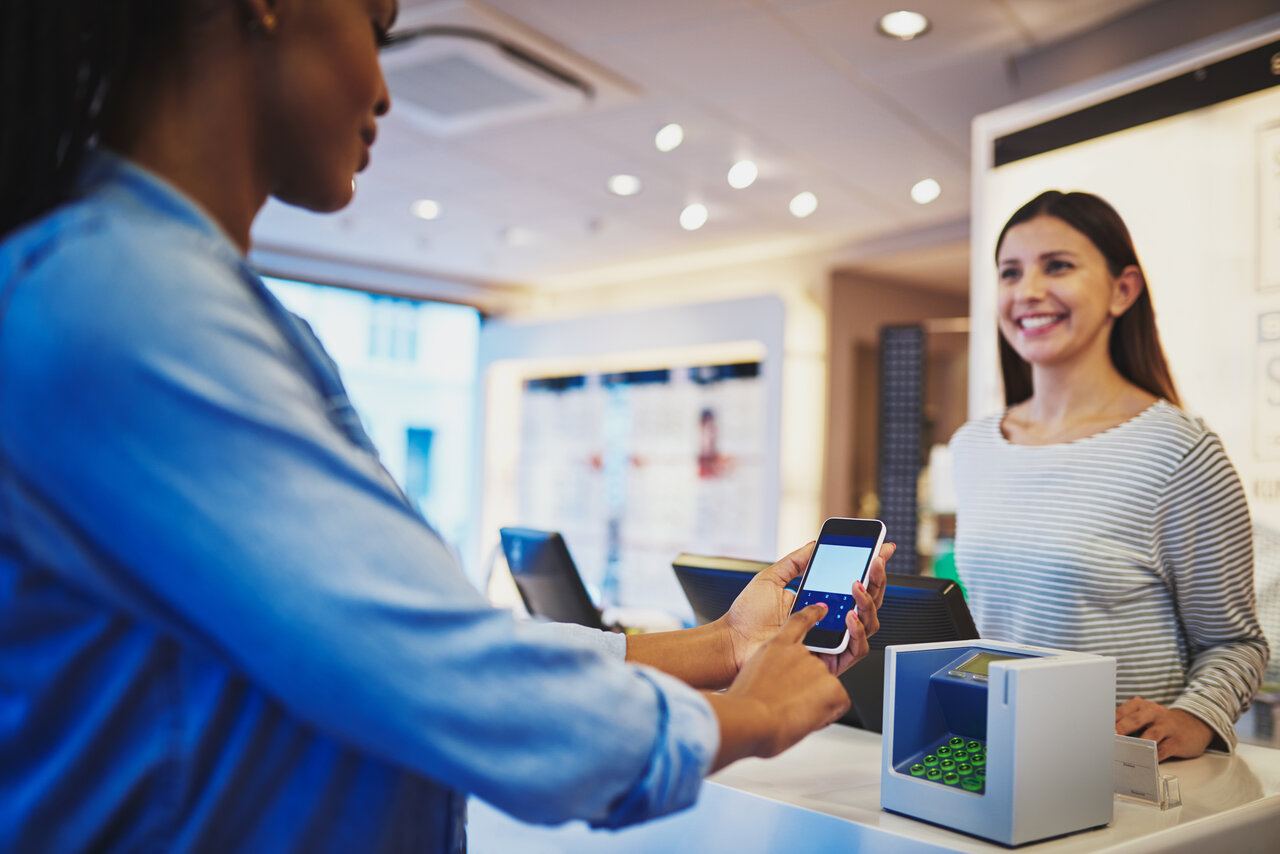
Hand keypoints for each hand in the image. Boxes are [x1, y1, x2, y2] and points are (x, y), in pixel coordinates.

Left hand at [719, 541, 892, 677]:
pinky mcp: (829, 661)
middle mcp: (831, 621)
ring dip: (868, 602)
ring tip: (857, 585)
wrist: (732, 642)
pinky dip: (858, 632)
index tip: (883, 547)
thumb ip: (796, 561)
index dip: (873, 567)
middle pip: (868, 602)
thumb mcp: (772, 578)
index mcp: (821, 601)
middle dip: (877, 580)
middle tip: (875, 561)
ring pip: (869, 624)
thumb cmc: (747, 616)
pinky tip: (851, 616)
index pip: (855, 583)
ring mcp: (832, 641)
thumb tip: (815, 543)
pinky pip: (856, 650)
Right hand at [722, 603, 851, 757]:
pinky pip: (839, 701)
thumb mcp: (748, 677)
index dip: (813, 614)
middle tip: (786, 705)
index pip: (799, 622)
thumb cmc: (746, 706)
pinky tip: (808, 718)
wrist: (751, 719)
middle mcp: (799, 653)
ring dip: (811, 703)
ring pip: (823, 689)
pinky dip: (828, 713)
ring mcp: (817, 668)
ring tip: (791, 713)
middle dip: (804, 690)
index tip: (822, 609)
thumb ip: (767, 674)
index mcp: (776, 646)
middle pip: (812, 671)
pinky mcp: (832, 685)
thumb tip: (773, 686)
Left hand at [1115, 697, 1214, 759]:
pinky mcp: (1178, 741)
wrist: (1194, 724)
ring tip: (1126, 753)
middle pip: (1135, 720)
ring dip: (1137, 745)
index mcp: (1140, 705)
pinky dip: (1153, 758)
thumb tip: (1106, 736)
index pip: (1121, 711)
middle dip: (1121, 729)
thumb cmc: (1161, 721)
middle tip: (1111, 737)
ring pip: (1151, 735)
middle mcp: (1153, 713)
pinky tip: (1144, 763)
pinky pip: (1164, 750)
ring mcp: (1167, 726)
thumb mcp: (1144, 715)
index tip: (1098, 730)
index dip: (1109, 721)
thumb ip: (1126, 721)